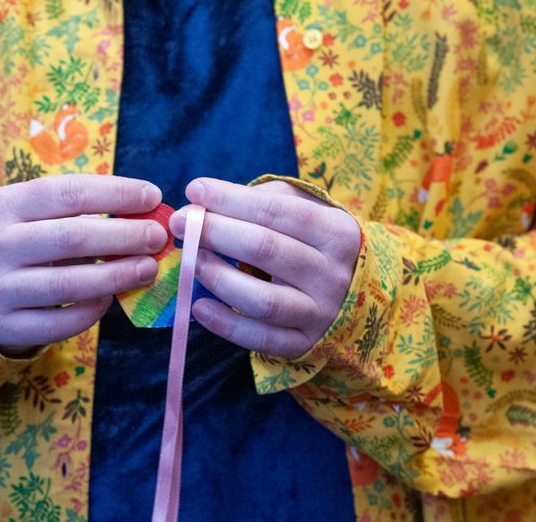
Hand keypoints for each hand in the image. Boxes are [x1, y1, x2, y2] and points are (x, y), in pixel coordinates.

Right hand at [0, 174, 167, 356]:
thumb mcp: (40, 215)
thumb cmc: (26, 240)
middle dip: (123, 236)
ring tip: (147, 269)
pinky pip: (58, 323)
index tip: (152, 196)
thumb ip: (84, 212)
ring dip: (116, 276)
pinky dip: (91, 310)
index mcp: (4, 204)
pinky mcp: (3, 325)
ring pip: (67, 284)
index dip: (115, 192)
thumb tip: (147, 214)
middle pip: (70, 238)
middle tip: (157, 237)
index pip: (67, 192)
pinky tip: (110, 298)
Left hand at [169, 178, 360, 358]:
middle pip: (265, 249)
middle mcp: (332, 274)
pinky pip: (260, 338)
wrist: (354, 294)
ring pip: (262, 300)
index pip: (276, 210)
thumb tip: (212, 201)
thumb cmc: (316, 243)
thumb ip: (268, 199)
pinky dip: (225, 324)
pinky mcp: (303, 344)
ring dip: (218, 278)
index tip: (195, 190)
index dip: (230, 199)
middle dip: (215, 232)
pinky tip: (199, 305)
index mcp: (336, 233)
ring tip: (193, 261)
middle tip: (181, 224)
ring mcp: (320, 313)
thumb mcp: (308, 210)